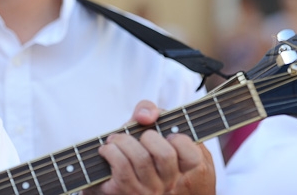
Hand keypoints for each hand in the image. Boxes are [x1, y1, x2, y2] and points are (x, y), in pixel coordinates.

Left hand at [82, 100, 215, 194]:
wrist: (104, 174)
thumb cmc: (129, 148)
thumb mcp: (142, 126)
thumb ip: (148, 110)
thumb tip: (145, 116)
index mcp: (177, 166)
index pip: (192, 157)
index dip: (180, 140)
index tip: (165, 135)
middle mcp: (166, 183)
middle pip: (165, 155)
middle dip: (147, 136)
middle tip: (136, 137)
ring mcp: (148, 191)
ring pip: (141, 158)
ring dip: (122, 141)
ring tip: (115, 141)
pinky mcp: (126, 193)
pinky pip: (121, 166)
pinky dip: (110, 151)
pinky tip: (106, 150)